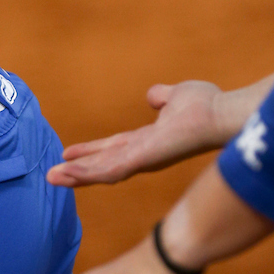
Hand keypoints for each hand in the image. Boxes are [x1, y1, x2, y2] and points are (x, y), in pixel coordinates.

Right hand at [47, 81, 223, 186]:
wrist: (222, 114)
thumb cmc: (207, 105)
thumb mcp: (176, 96)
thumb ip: (162, 97)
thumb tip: (154, 96)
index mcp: (148, 141)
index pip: (113, 149)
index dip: (91, 152)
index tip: (67, 154)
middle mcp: (143, 154)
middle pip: (104, 164)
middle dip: (78, 170)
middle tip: (51, 175)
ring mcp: (142, 159)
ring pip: (103, 171)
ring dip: (78, 175)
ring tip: (52, 177)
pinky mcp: (143, 158)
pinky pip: (110, 169)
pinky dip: (88, 172)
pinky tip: (69, 172)